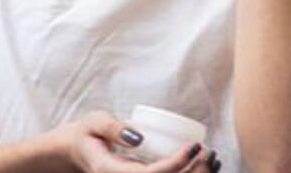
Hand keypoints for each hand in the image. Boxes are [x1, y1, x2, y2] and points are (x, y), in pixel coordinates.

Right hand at [48, 111, 218, 172]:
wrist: (77, 153)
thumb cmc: (87, 134)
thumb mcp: (93, 123)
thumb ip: (113, 127)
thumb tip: (138, 136)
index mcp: (111, 172)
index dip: (176, 164)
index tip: (194, 146)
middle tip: (209, 152)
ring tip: (213, 159)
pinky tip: (207, 167)